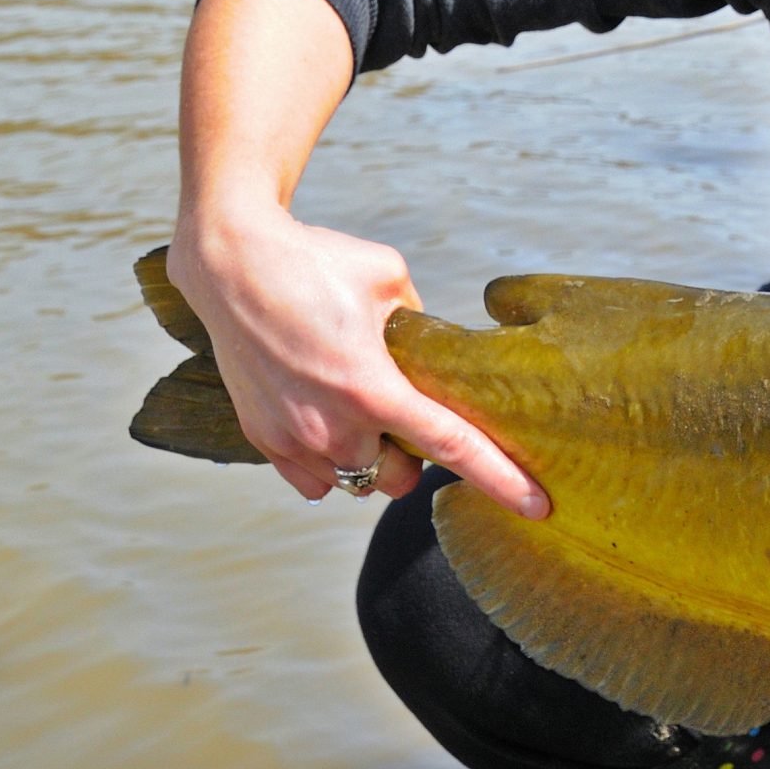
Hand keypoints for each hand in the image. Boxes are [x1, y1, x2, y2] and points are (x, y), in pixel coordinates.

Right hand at [167, 207, 547, 518]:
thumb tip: (439, 355)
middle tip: (409, 414)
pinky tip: (332, 427)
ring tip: (365, 412)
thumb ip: (421, 327)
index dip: (500, 480)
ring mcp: (293, 438)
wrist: (231, 262)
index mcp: (373, 387)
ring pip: (356, 484)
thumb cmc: (315, 262)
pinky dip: (330, 466)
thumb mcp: (390, 277)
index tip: (537, 507)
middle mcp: (332, 425)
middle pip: (401, 480)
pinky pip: (312, 484)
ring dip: (372, 461)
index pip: (453, 447)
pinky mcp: (263, 439)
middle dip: (415, 458)